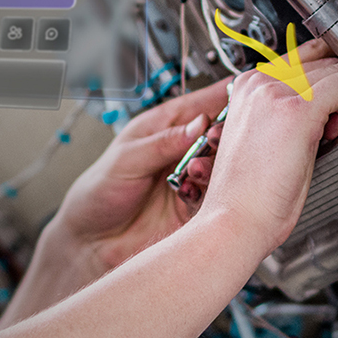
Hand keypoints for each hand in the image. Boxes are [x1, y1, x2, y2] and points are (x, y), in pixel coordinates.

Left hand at [50, 78, 232, 274]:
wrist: (92, 242)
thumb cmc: (97, 193)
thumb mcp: (125, 160)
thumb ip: (162, 142)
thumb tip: (198, 124)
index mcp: (163, 128)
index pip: (201, 104)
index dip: (225, 97)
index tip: (246, 95)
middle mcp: (181, 151)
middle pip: (220, 135)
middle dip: (224, 136)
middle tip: (218, 140)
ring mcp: (191, 179)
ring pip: (222, 167)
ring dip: (215, 167)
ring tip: (197, 171)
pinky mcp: (196, 208)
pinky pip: (217, 197)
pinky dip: (210, 194)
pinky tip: (193, 194)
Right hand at [200, 48, 337, 256]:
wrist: (234, 218)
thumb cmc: (248, 191)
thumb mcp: (262, 136)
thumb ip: (284, 110)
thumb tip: (322, 102)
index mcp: (246, 87)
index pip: (300, 55)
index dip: (331, 64)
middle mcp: (259, 83)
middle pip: (322, 59)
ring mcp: (276, 93)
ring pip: (336, 69)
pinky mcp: (296, 110)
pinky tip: (336, 132)